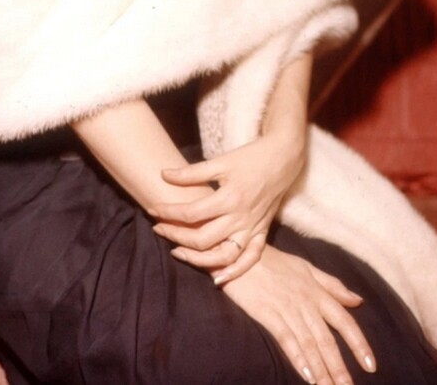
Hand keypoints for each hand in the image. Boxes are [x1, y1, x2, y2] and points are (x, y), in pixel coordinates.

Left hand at [150, 131, 305, 281]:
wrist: (283, 158)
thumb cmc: (251, 157)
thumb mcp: (221, 161)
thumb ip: (192, 172)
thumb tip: (164, 175)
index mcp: (229, 198)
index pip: (191, 213)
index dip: (167, 212)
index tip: (152, 209)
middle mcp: (241, 218)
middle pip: (202, 239)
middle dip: (176, 236)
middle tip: (158, 229)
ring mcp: (253, 228)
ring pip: (223, 256)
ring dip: (199, 260)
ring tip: (178, 252)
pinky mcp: (262, 233)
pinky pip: (249, 259)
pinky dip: (235, 272)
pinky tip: (217, 279)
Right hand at [221, 246, 375, 384]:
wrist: (241, 253)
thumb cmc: (274, 261)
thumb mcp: (306, 268)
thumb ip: (332, 285)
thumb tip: (358, 300)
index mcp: (317, 292)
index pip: (344, 321)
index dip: (359, 344)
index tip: (371, 365)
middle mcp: (306, 303)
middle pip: (327, 340)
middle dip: (339, 367)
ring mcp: (287, 309)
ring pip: (310, 344)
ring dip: (322, 370)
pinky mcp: (268, 314)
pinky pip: (286, 339)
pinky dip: (298, 358)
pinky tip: (307, 376)